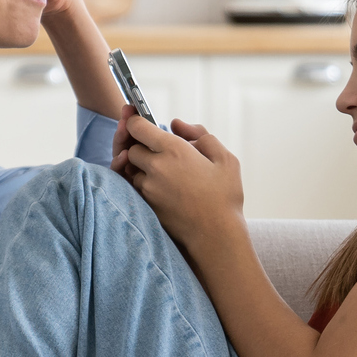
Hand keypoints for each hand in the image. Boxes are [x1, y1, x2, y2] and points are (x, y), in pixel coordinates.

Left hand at [111, 116, 244, 246]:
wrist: (216, 235)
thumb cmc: (225, 196)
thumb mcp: (224, 158)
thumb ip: (200, 135)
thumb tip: (176, 124)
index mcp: (173, 150)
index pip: (138, 127)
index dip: (136, 122)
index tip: (141, 122)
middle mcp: (155, 167)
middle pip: (132, 149)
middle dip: (141, 147)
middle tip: (159, 151)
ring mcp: (147, 188)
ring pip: (132, 170)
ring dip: (142, 167)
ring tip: (164, 172)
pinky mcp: (145, 205)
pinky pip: (135, 188)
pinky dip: (143, 183)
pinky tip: (161, 186)